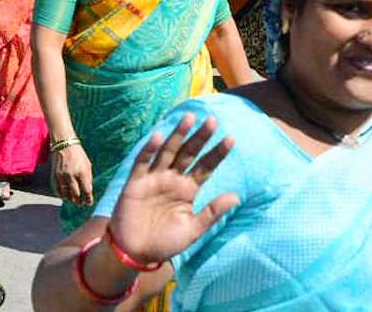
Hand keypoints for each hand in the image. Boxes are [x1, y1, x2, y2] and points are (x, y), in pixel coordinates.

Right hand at [53, 143, 93, 206]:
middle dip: (79, 202)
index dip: (88, 199)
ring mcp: (62, 176)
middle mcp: (71, 175)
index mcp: (82, 172)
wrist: (64, 144)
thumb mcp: (87, 165)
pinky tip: (65, 196)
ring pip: (66, 195)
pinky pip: (57, 190)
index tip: (89, 203)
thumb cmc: (78, 154)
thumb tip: (88, 191)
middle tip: (81, 204)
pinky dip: (61, 195)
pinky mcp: (54, 175)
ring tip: (74, 201)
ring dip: (70, 200)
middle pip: (75, 195)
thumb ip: (88, 179)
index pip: (86, 191)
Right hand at [106, 114, 237, 267]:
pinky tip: (157, 137)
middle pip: (188, 153)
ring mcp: (154, 177)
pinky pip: (143, 163)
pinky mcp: (136, 182)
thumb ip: (211, 213)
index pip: (205, 167)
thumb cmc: (164, 242)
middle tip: (212, 120)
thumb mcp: (192, 230)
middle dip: (199, 137)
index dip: (217, 154)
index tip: (231, 139)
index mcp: (188, 189)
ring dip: (177, 135)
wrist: (135, 252)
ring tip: (188, 118)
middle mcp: (173, 178)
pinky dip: (149, 150)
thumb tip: (236, 196)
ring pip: (167, 151)